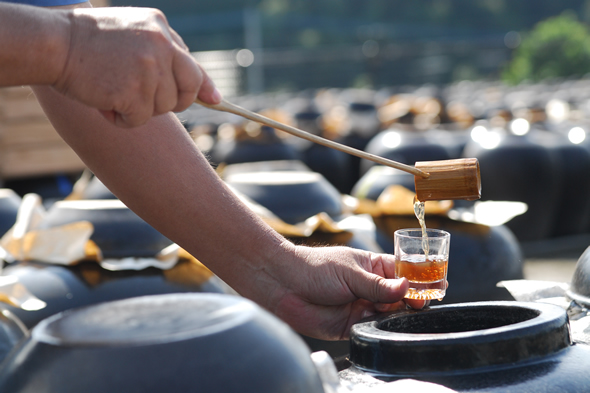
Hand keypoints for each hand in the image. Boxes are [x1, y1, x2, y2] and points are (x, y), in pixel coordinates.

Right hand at [53, 7, 219, 127]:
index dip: (203, 86)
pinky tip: (105, 101)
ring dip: (140, 108)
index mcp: (161, 28)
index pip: (192, 64)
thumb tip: (200, 88)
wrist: (53, 43)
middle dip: (174, 102)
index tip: (215, 100)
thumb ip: (162, 54)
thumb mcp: (132, 35)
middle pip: (188, 89)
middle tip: (146, 100)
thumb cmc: (88, 42)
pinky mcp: (135, 91)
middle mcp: (161, 45)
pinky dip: (123, 119)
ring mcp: (150, 67)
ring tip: (113, 90)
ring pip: (163, 107)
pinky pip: (141, 119)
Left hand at [264, 244, 428, 340]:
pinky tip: (388, 323)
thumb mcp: (350, 272)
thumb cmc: (314, 267)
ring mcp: (362, 306)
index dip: (420, 279)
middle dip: (414, 300)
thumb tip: (407, 289)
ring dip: (400, 314)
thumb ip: (378, 285)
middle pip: (402, 296)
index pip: (404, 273)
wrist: (283, 284)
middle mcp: (371, 288)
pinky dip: (383, 327)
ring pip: (391, 314)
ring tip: (407, 311)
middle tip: (423, 302)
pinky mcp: (352, 325)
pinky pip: (374, 328)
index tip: (438, 284)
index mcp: (373, 267)